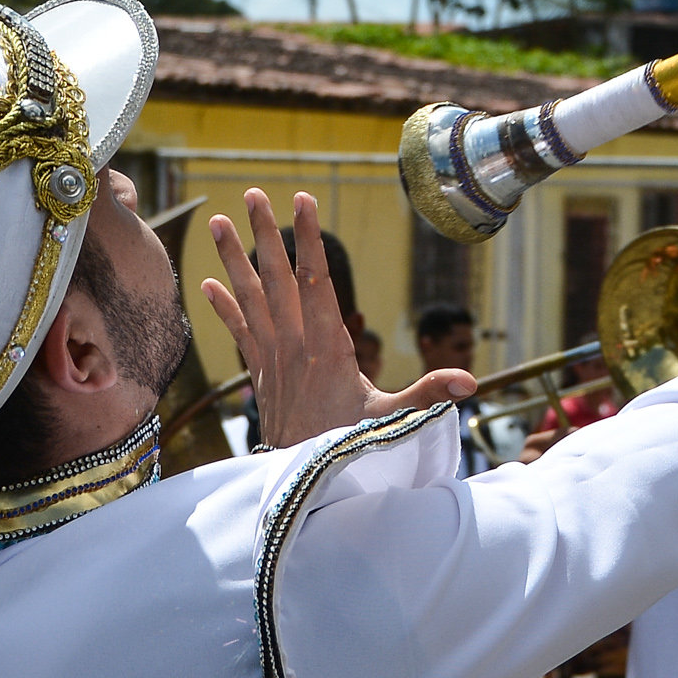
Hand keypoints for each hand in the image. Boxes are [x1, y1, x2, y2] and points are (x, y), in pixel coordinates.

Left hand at [202, 189, 468, 449]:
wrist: (304, 482)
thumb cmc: (351, 445)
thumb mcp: (393, 421)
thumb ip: (428, 396)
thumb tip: (470, 384)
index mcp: (327, 348)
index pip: (316, 282)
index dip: (309, 240)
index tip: (303, 203)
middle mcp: (294, 345)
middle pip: (277, 280)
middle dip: (266, 235)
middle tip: (253, 195)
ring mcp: (273, 357)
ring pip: (251, 298)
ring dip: (233, 259)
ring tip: (216, 222)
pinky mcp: (261, 372)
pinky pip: (239, 332)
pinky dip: (223, 307)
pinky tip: (206, 282)